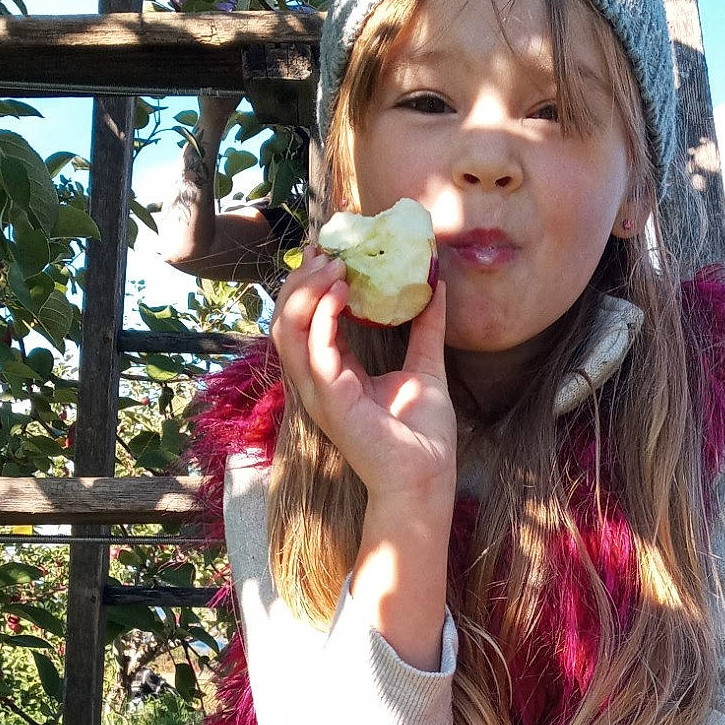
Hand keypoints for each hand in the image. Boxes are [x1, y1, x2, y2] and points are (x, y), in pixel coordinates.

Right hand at [271, 247, 456, 504]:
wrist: (428, 476)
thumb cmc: (422, 434)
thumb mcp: (425, 366)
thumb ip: (425, 326)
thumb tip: (436, 283)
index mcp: (334, 371)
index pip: (307, 318)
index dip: (313, 282)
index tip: (333, 249)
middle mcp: (318, 379)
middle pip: (287, 318)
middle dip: (301, 278)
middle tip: (328, 249)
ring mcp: (318, 391)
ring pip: (287, 330)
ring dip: (306, 291)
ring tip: (334, 264)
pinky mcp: (330, 401)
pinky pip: (313, 350)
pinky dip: (322, 316)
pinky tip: (342, 292)